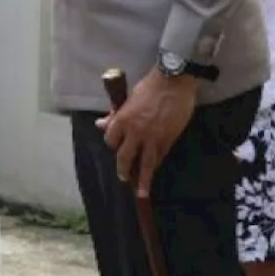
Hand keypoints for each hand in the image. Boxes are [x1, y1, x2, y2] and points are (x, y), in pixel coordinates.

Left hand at [97, 69, 198, 197]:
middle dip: (123, 170)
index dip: (112, 144)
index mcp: (122, 119)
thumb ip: (116, 115)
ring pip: (144, 164)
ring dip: (142, 180)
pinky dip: (156, 165)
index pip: (110, 139)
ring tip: (140, 192)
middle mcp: (135, 132)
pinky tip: (155, 171)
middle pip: (124, 157)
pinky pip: (159, 157)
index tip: (116, 147)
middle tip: (123, 178)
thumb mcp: (128, 99)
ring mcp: (152, 138)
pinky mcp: (168, 140)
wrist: (173, 83)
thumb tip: (101, 124)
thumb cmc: (149, 87)